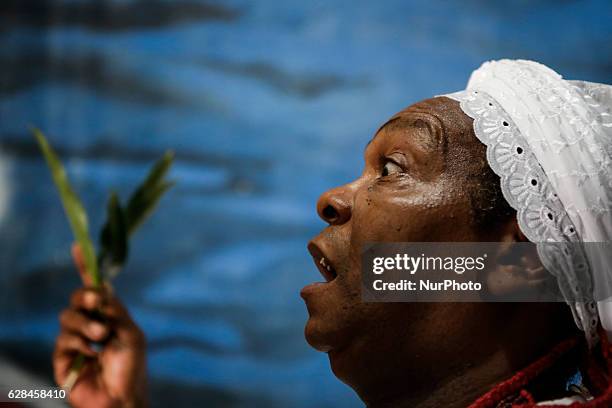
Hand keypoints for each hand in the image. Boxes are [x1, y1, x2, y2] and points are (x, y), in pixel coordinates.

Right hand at [53, 244, 146, 407]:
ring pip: (67, 318)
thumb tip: (102, 288)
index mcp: (108, 316)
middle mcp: (90, 325)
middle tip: (97, 303)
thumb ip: (116, 311)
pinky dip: (79, 344)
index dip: (84, 267)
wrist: (123, 397)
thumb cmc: (132, 366)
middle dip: (85, 297)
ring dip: (86, 325)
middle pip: (77, 299)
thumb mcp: (131, 333)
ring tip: (102, 337)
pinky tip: (91, 355)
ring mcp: (75, 341)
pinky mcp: (63, 359)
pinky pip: (63, 341)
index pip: (93, 289)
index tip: (78, 247)